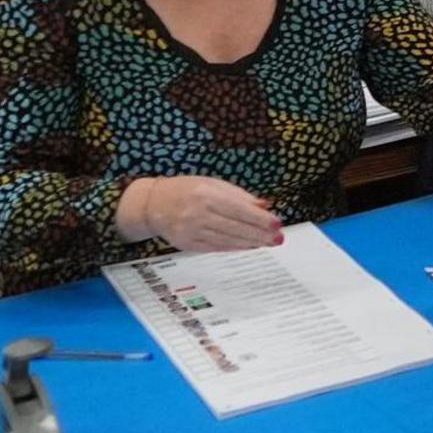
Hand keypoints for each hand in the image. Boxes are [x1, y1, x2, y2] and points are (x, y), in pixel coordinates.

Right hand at [119, 175, 282, 254]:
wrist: (153, 204)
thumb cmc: (187, 190)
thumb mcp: (212, 184)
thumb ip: (239, 195)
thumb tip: (264, 206)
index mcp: (205, 194)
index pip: (239, 209)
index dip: (260, 218)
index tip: (277, 223)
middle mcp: (197, 213)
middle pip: (236, 227)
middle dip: (260, 234)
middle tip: (279, 238)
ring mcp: (191, 231)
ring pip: (228, 240)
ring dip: (251, 243)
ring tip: (269, 243)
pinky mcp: (188, 244)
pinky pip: (217, 248)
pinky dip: (236, 247)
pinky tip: (250, 246)